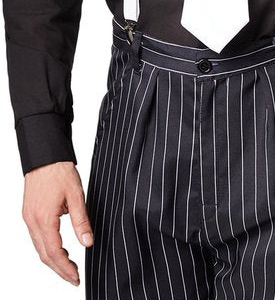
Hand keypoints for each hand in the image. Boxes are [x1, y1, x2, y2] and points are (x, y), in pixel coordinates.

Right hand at [22, 160, 93, 286]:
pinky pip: (36, 237)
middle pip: (44, 255)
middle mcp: (32, 221)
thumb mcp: (76, 195)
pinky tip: (59, 248)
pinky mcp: (29, 213)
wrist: (45, 154)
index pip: (54, 253)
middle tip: (74, 278)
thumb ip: (81, 220)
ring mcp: (28, 217)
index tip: (76, 277)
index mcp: (44, 218)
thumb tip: (88, 242)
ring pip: (39, 248)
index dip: (65, 268)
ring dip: (53, 260)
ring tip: (69, 266)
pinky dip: (47, 248)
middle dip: (59, 269)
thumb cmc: (59, 170)